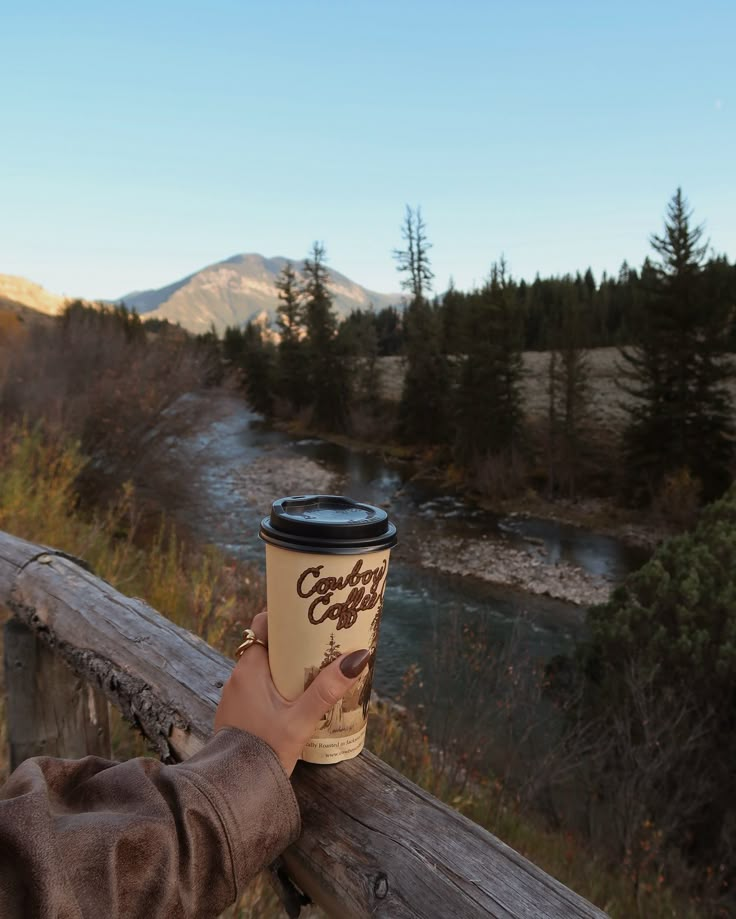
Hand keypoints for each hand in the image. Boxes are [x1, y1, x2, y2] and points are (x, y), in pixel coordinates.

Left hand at [214, 611, 370, 774]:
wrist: (232, 791)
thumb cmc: (264, 750)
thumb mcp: (301, 720)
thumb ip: (327, 690)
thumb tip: (358, 658)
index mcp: (249, 669)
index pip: (263, 626)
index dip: (284, 618)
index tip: (309, 617)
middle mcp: (238, 677)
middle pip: (267, 647)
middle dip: (293, 644)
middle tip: (323, 644)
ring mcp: (235, 697)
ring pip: (263, 670)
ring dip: (285, 668)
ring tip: (316, 670)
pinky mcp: (237, 715)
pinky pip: (258, 689)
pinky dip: (276, 687)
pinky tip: (297, 700)